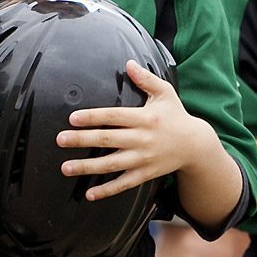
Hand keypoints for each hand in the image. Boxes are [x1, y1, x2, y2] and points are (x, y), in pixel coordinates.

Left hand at [57, 61, 218, 201]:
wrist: (195, 146)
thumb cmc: (176, 116)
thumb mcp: (165, 93)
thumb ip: (146, 79)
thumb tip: (129, 63)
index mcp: (144, 118)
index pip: (114, 116)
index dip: (93, 117)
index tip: (73, 118)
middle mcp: (142, 139)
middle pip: (108, 140)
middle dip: (82, 140)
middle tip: (60, 140)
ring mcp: (143, 159)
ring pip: (111, 164)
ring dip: (87, 167)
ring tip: (66, 167)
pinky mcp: (145, 174)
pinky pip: (123, 183)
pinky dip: (107, 190)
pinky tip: (89, 194)